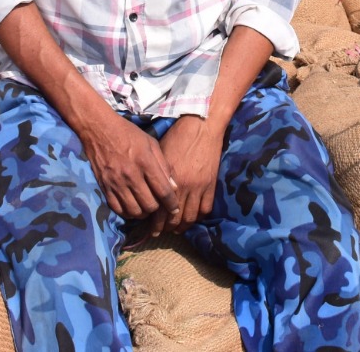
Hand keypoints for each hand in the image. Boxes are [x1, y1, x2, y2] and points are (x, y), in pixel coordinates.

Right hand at [79, 111, 177, 220]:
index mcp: (145, 162)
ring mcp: (116, 183)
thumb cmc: (129, 134)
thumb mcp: (151, 144)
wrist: (99, 129)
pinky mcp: (104, 187)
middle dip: (157, 208)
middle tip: (158, 204)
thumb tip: (173, 187)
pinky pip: (118, 209)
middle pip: (149, 205)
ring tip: (145, 206)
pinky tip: (132, 206)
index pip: (163, 191)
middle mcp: (131, 175)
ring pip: (134, 211)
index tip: (175, 209)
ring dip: (143, 212)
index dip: (172, 204)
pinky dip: (127, 212)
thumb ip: (163, 165)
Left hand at [152, 115, 222, 234]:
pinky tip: (192, 217)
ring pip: (191, 217)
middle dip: (167, 228)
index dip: (155, 224)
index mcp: (168, 179)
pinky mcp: (211, 185)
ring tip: (177, 229)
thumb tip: (149, 192)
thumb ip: (156, 176)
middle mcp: (183, 186)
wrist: (202, 126)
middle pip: (174, 218)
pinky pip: (206, 208)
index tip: (152, 230)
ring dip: (183, 226)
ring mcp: (199, 187)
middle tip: (163, 232)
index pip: (159, 210)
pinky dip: (199, 216)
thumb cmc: (177, 137)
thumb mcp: (160, 154)